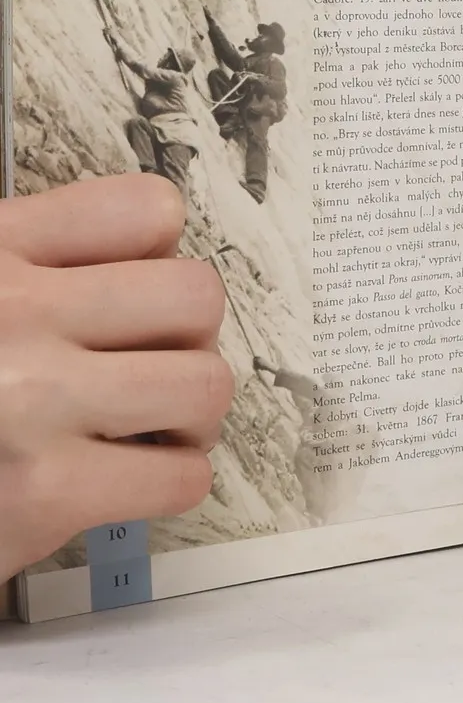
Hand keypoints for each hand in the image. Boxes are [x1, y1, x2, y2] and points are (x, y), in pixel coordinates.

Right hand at [0, 176, 231, 583]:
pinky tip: (124, 481)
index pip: (145, 211)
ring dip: (190, 414)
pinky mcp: (44, 492)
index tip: (142, 295)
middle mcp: (13, 314)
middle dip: (188, 339)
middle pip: (195, 297)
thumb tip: (126, 270)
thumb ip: (24, 269)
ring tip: (148, 427)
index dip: (161, 257)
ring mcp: (32, 401)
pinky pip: (180, 476)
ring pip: (204, 384)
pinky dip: (169, 483)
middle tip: (154, 367)